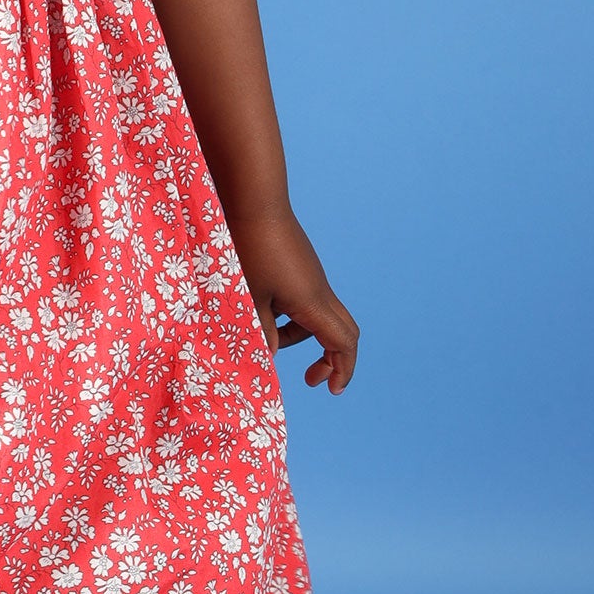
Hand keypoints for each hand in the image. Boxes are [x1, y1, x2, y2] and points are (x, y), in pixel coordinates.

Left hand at [229, 209, 358, 393]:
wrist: (255, 202)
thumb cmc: (249, 250)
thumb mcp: (251, 297)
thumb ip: (262, 330)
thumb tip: (270, 355)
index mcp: (312, 303)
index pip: (342, 344)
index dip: (342, 370)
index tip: (331, 390)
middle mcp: (320, 291)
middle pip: (343, 332)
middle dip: (333, 360)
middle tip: (311, 380)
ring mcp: (312, 278)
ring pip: (321, 318)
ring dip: (304, 338)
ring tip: (271, 344)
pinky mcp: (302, 268)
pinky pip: (308, 302)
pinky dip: (294, 318)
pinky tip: (266, 314)